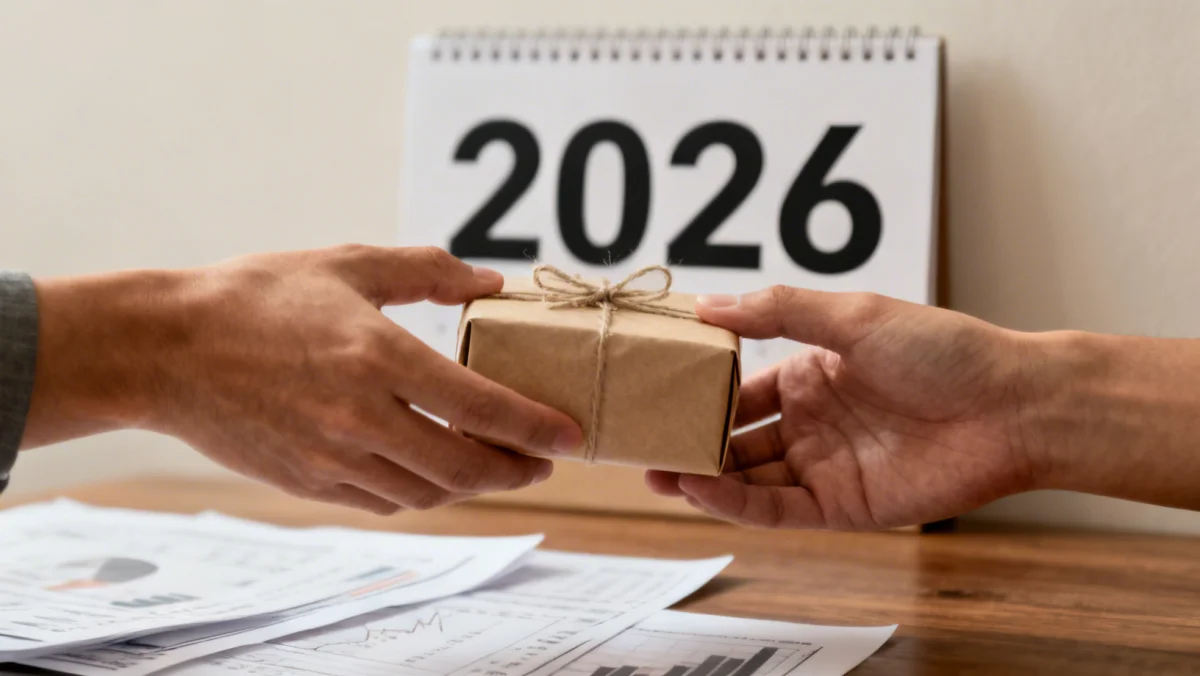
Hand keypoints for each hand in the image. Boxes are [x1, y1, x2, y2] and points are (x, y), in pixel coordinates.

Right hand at [25, 245, 582, 513]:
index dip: (535, 427)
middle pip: (464, 467)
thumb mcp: (346, 264)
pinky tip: (434, 472)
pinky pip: (385, 501)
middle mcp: (360, 416)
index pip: (480, 407)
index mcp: (377, 355)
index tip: (570, 436)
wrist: (166, 350)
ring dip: (473, 485)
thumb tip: (490, 282)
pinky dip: (423, 492)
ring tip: (497, 466)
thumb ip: (426, 271)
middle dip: (517, 469)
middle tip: (542, 461)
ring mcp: (332, 457)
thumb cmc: (256, 297)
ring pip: (428, 492)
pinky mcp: (309, 481)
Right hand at [646, 286, 1041, 529]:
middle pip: (734, 438)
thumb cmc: (943, 351)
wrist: (1013, 407)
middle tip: (640, 444)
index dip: (697, 394)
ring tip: (655, 473)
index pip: (737, 389)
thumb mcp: (851, 315)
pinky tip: (701, 490)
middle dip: (688, 443)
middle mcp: (810, 421)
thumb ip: (777, 310)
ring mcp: (823, 465)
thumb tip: (705, 303)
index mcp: (810, 373)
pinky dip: (736, 504)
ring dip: (701, 478)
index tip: (653, 392)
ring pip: (747, 478)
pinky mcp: (840, 505)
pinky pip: (776, 509)